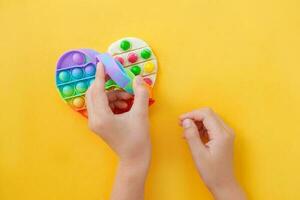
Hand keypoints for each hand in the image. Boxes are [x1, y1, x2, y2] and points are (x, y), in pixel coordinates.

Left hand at [86, 62, 150, 199]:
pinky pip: (102, 106)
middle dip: (107, 84)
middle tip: (119, 79)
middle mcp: (93, 119)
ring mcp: (95, 123)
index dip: (100, 75)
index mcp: (101, 117)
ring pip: (99, 99)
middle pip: (93, 93)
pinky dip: (112, 102)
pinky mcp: (99, 125)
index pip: (97, 90)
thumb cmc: (138, 139)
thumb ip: (140, 93)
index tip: (102, 63)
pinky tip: (125, 105)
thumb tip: (137, 78)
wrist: (134, 159)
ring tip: (128, 97)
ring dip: (112, 94)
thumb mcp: (141, 114)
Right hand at [180, 108, 245, 199]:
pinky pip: (212, 125)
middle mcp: (227, 131)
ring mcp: (226, 134)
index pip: (206, 114)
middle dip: (193, 116)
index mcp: (222, 134)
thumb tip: (186, 121)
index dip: (191, 114)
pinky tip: (193, 135)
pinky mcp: (224, 137)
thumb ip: (192, 135)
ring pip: (210, 118)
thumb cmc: (212, 172)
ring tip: (186, 132)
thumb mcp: (198, 154)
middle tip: (182, 124)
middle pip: (208, 114)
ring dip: (197, 122)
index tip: (180, 120)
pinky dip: (201, 127)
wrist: (224, 184)